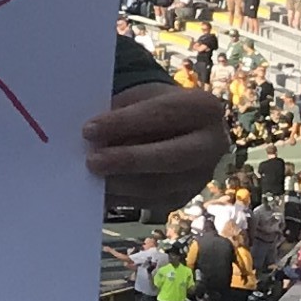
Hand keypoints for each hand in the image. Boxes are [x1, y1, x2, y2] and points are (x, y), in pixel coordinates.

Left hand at [80, 83, 229, 213]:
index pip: (164, 114)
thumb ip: (121, 113)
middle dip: (129, 160)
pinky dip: (120, 197)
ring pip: (159, 186)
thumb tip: (91, 138)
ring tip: (90, 176)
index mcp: (203, 108)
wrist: (175, 126)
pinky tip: (98, 191)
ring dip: (121, 183)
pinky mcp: (183, 197)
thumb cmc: (151, 107)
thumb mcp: (140, 98)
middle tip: (91, 161)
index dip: (125, 122)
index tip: (88, 130)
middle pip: (172, 157)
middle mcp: (212, 144)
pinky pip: (150, 202)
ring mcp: (200, 176)